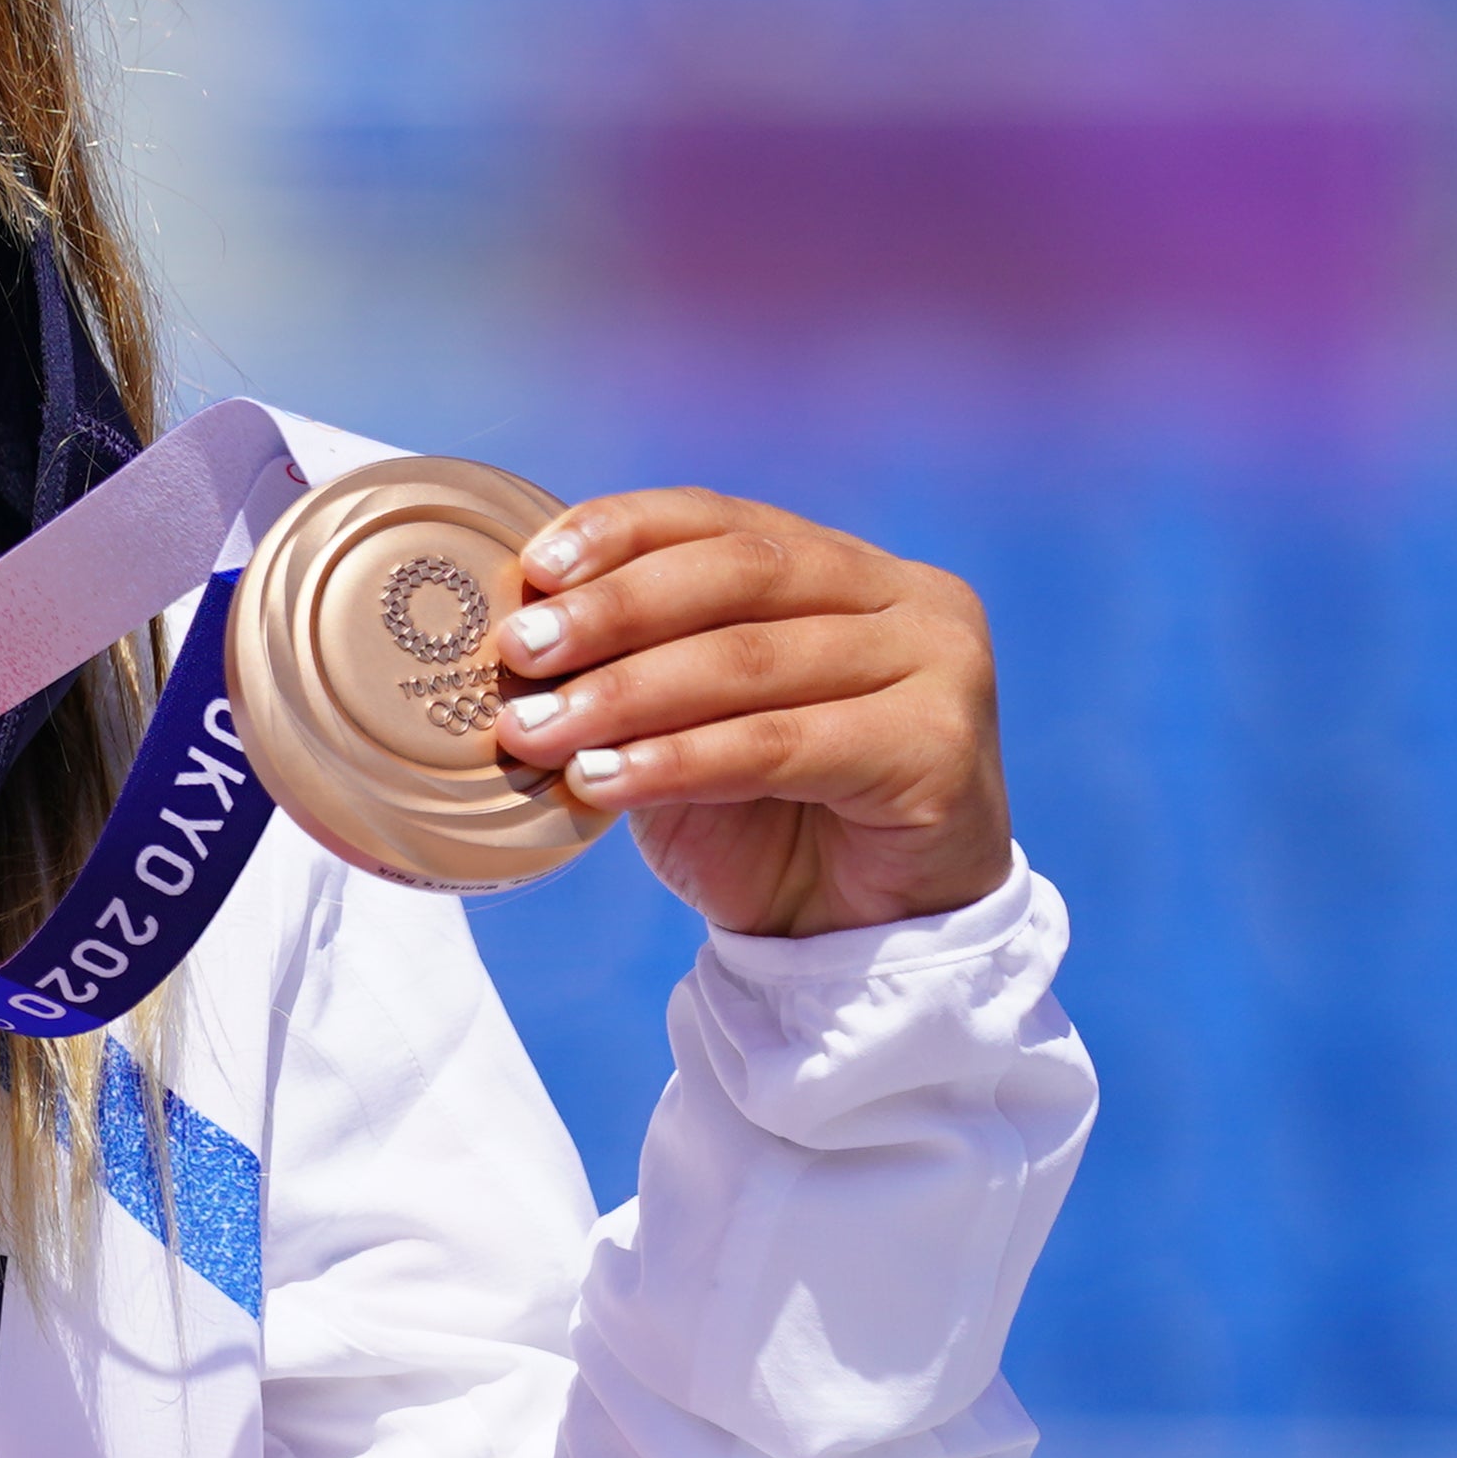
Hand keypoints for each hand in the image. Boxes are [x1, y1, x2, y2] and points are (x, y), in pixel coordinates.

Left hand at [482, 489, 1008, 938]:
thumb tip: (517, 632)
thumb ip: (635, 667)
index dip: (623, 531)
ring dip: (626, 695)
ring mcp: (938, 665)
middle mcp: (906, 598)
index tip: (533, 566)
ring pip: (751, 661)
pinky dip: (678, 761)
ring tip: (537, 731)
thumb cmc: (768, 823)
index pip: (722, 520)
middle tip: (519, 649)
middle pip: (738, 575)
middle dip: (613, 610)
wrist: (860, 937)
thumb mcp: (685, 728)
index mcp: (845, 568)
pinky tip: (602, 781)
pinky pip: (781, 745)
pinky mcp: (939, 747)